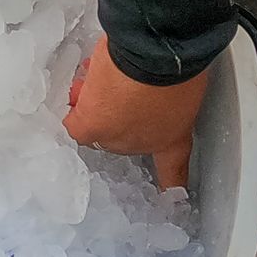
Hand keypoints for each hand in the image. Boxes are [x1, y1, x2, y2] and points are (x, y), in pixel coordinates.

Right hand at [65, 38, 208, 189]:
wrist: (157, 57)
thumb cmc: (177, 65)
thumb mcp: (184, 85)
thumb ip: (167, 94)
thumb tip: (149, 83)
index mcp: (175, 138)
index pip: (173, 171)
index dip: (169, 184)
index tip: (171, 199)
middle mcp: (145, 144)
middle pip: (123, 136)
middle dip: (118, 111)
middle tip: (115, 84)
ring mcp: (117, 137)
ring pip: (97, 124)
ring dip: (92, 102)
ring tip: (94, 76)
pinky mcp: (92, 125)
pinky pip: (74, 125)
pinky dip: (72, 113)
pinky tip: (73, 98)